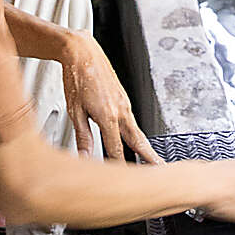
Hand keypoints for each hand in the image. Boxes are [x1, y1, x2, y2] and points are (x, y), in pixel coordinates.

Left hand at [61, 33, 162, 165]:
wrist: (83, 52)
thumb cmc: (77, 76)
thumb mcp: (74, 110)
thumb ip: (82, 136)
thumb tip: (84, 156)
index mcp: (109, 115)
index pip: (116, 149)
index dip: (120, 167)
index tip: (124, 181)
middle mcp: (121, 110)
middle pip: (138, 141)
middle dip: (150, 158)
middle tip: (160, 172)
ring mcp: (125, 103)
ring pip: (137, 131)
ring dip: (145, 147)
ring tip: (152, 161)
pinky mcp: (123, 98)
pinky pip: (132, 121)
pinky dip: (136, 134)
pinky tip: (134, 140)